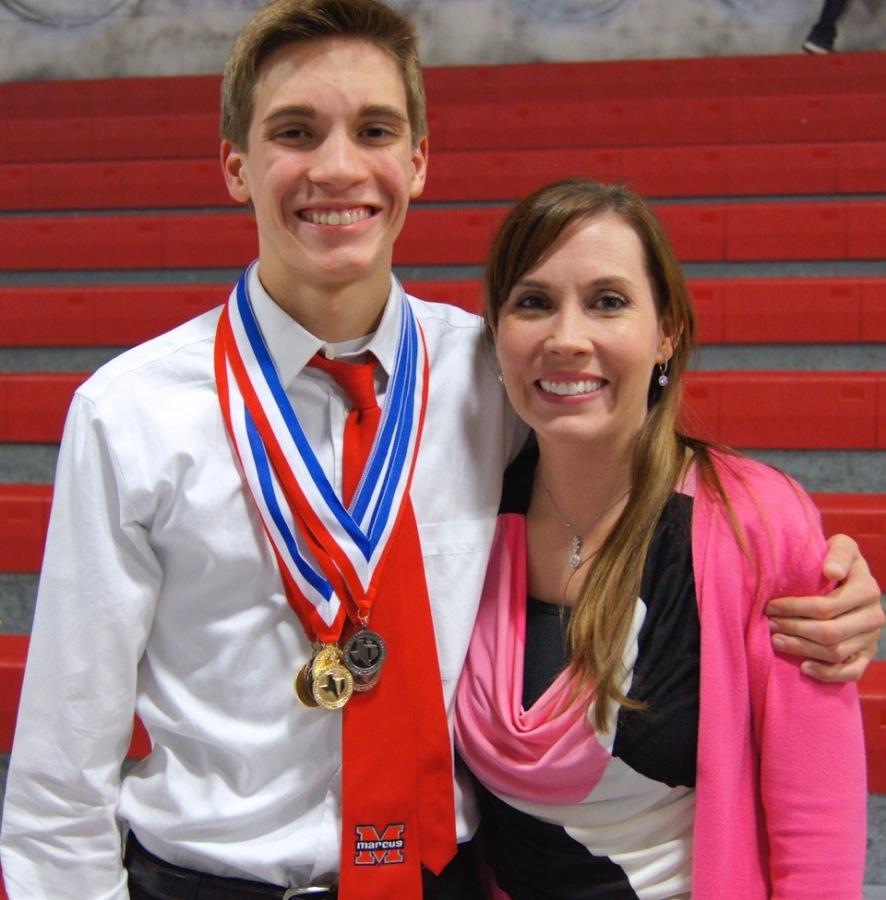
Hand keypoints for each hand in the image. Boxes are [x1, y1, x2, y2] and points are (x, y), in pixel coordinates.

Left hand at [765, 534, 883, 682]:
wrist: (852, 578)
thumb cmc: (838, 560)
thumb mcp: (842, 546)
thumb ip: (839, 553)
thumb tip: (830, 572)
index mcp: (867, 590)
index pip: (826, 606)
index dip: (795, 608)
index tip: (770, 606)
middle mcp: (874, 616)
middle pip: (829, 632)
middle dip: (794, 629)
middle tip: (770, 624)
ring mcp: (871, 638)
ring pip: (835, 652)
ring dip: (802, 649)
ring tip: (776, 640)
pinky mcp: (867, 655)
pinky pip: (851, 672)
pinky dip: (827, 673)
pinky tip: (804, 667)